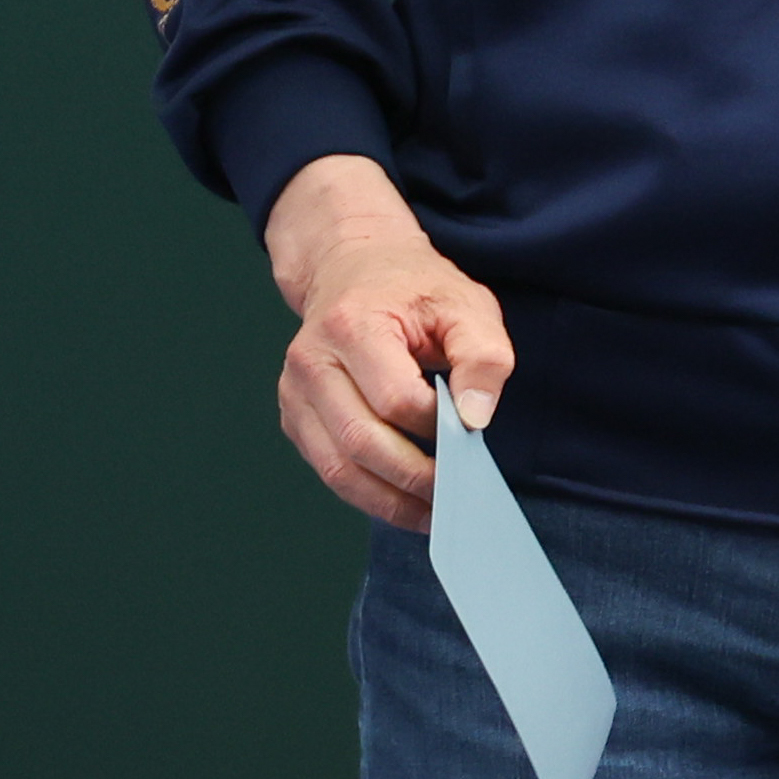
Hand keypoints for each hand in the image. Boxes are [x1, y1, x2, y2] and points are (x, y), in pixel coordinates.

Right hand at [264, 154, 514, 532]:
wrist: (355, 266)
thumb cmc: (415, 289)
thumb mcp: (465, 305)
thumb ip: (483, 357)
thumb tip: (475, 419)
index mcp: (351, 324)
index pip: (395, 399)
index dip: (436, 424)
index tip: (469, 432)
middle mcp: (311, 359)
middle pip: (361, 442)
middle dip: (413, 478)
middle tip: (457, 494)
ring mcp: (295, 391)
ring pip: (338, 468)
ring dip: (388, 501)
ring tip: (433, 512)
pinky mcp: (295, 415)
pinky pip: (329, 469)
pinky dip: (367, 492)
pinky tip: (402, 498)